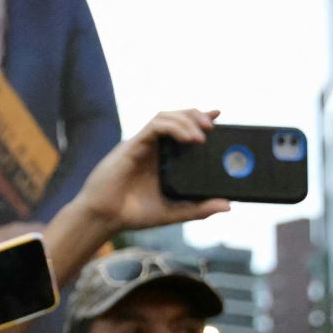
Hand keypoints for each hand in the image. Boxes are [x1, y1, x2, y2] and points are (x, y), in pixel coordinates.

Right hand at [70, 110, 229, 233]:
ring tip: (204, 132)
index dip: (200, 119)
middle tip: (214, 124)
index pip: (182, 130)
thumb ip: (199, 209)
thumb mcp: (174, 212)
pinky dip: (174, 127)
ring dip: (187, 119)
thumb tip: (227, 205)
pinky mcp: (132, 146)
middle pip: (176, 117)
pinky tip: (188, 137)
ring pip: (166, 116)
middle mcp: (153, 147)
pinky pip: (155, 126)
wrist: (104, 218)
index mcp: (162, 158)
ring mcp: (142, 145)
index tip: (218, 115)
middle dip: (196, 115)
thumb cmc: (133, 214)